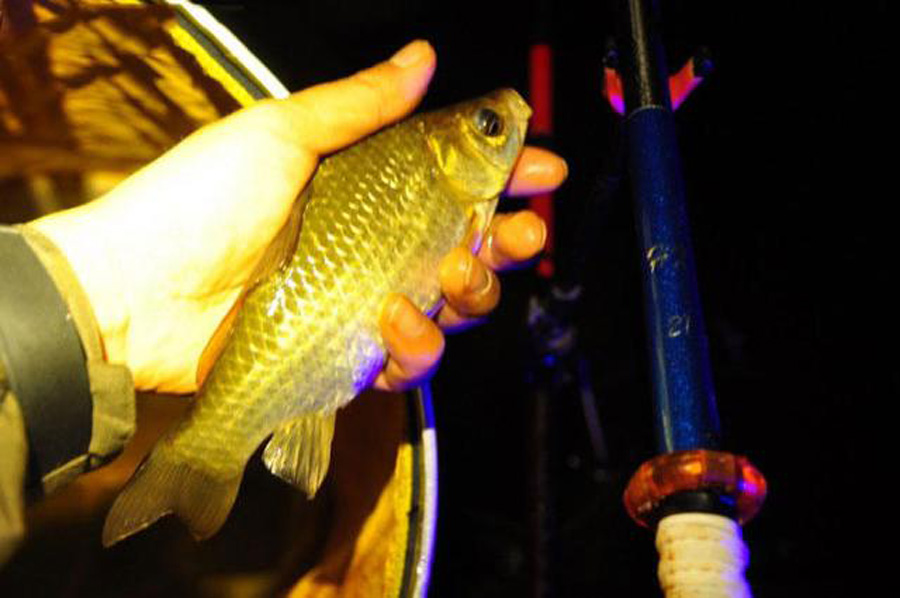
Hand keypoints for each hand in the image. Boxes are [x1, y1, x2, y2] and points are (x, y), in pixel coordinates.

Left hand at [30, 40, 566, 393]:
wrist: (138, 291)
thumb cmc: (199, 202)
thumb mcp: (278, 136)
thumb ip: (356, 104)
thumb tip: (423, 57)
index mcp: (365, 188)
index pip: (453, 180)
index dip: (504, 176)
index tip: (543, 170)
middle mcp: (374, 245)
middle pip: (470, 247)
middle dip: (509, 241)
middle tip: (523, 232)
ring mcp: (364, 301)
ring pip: (454, 307)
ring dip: (472, 293)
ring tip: (452, 275)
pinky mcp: (348, 353)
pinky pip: (409, 358)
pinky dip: (417, 344)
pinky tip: (394, 321)